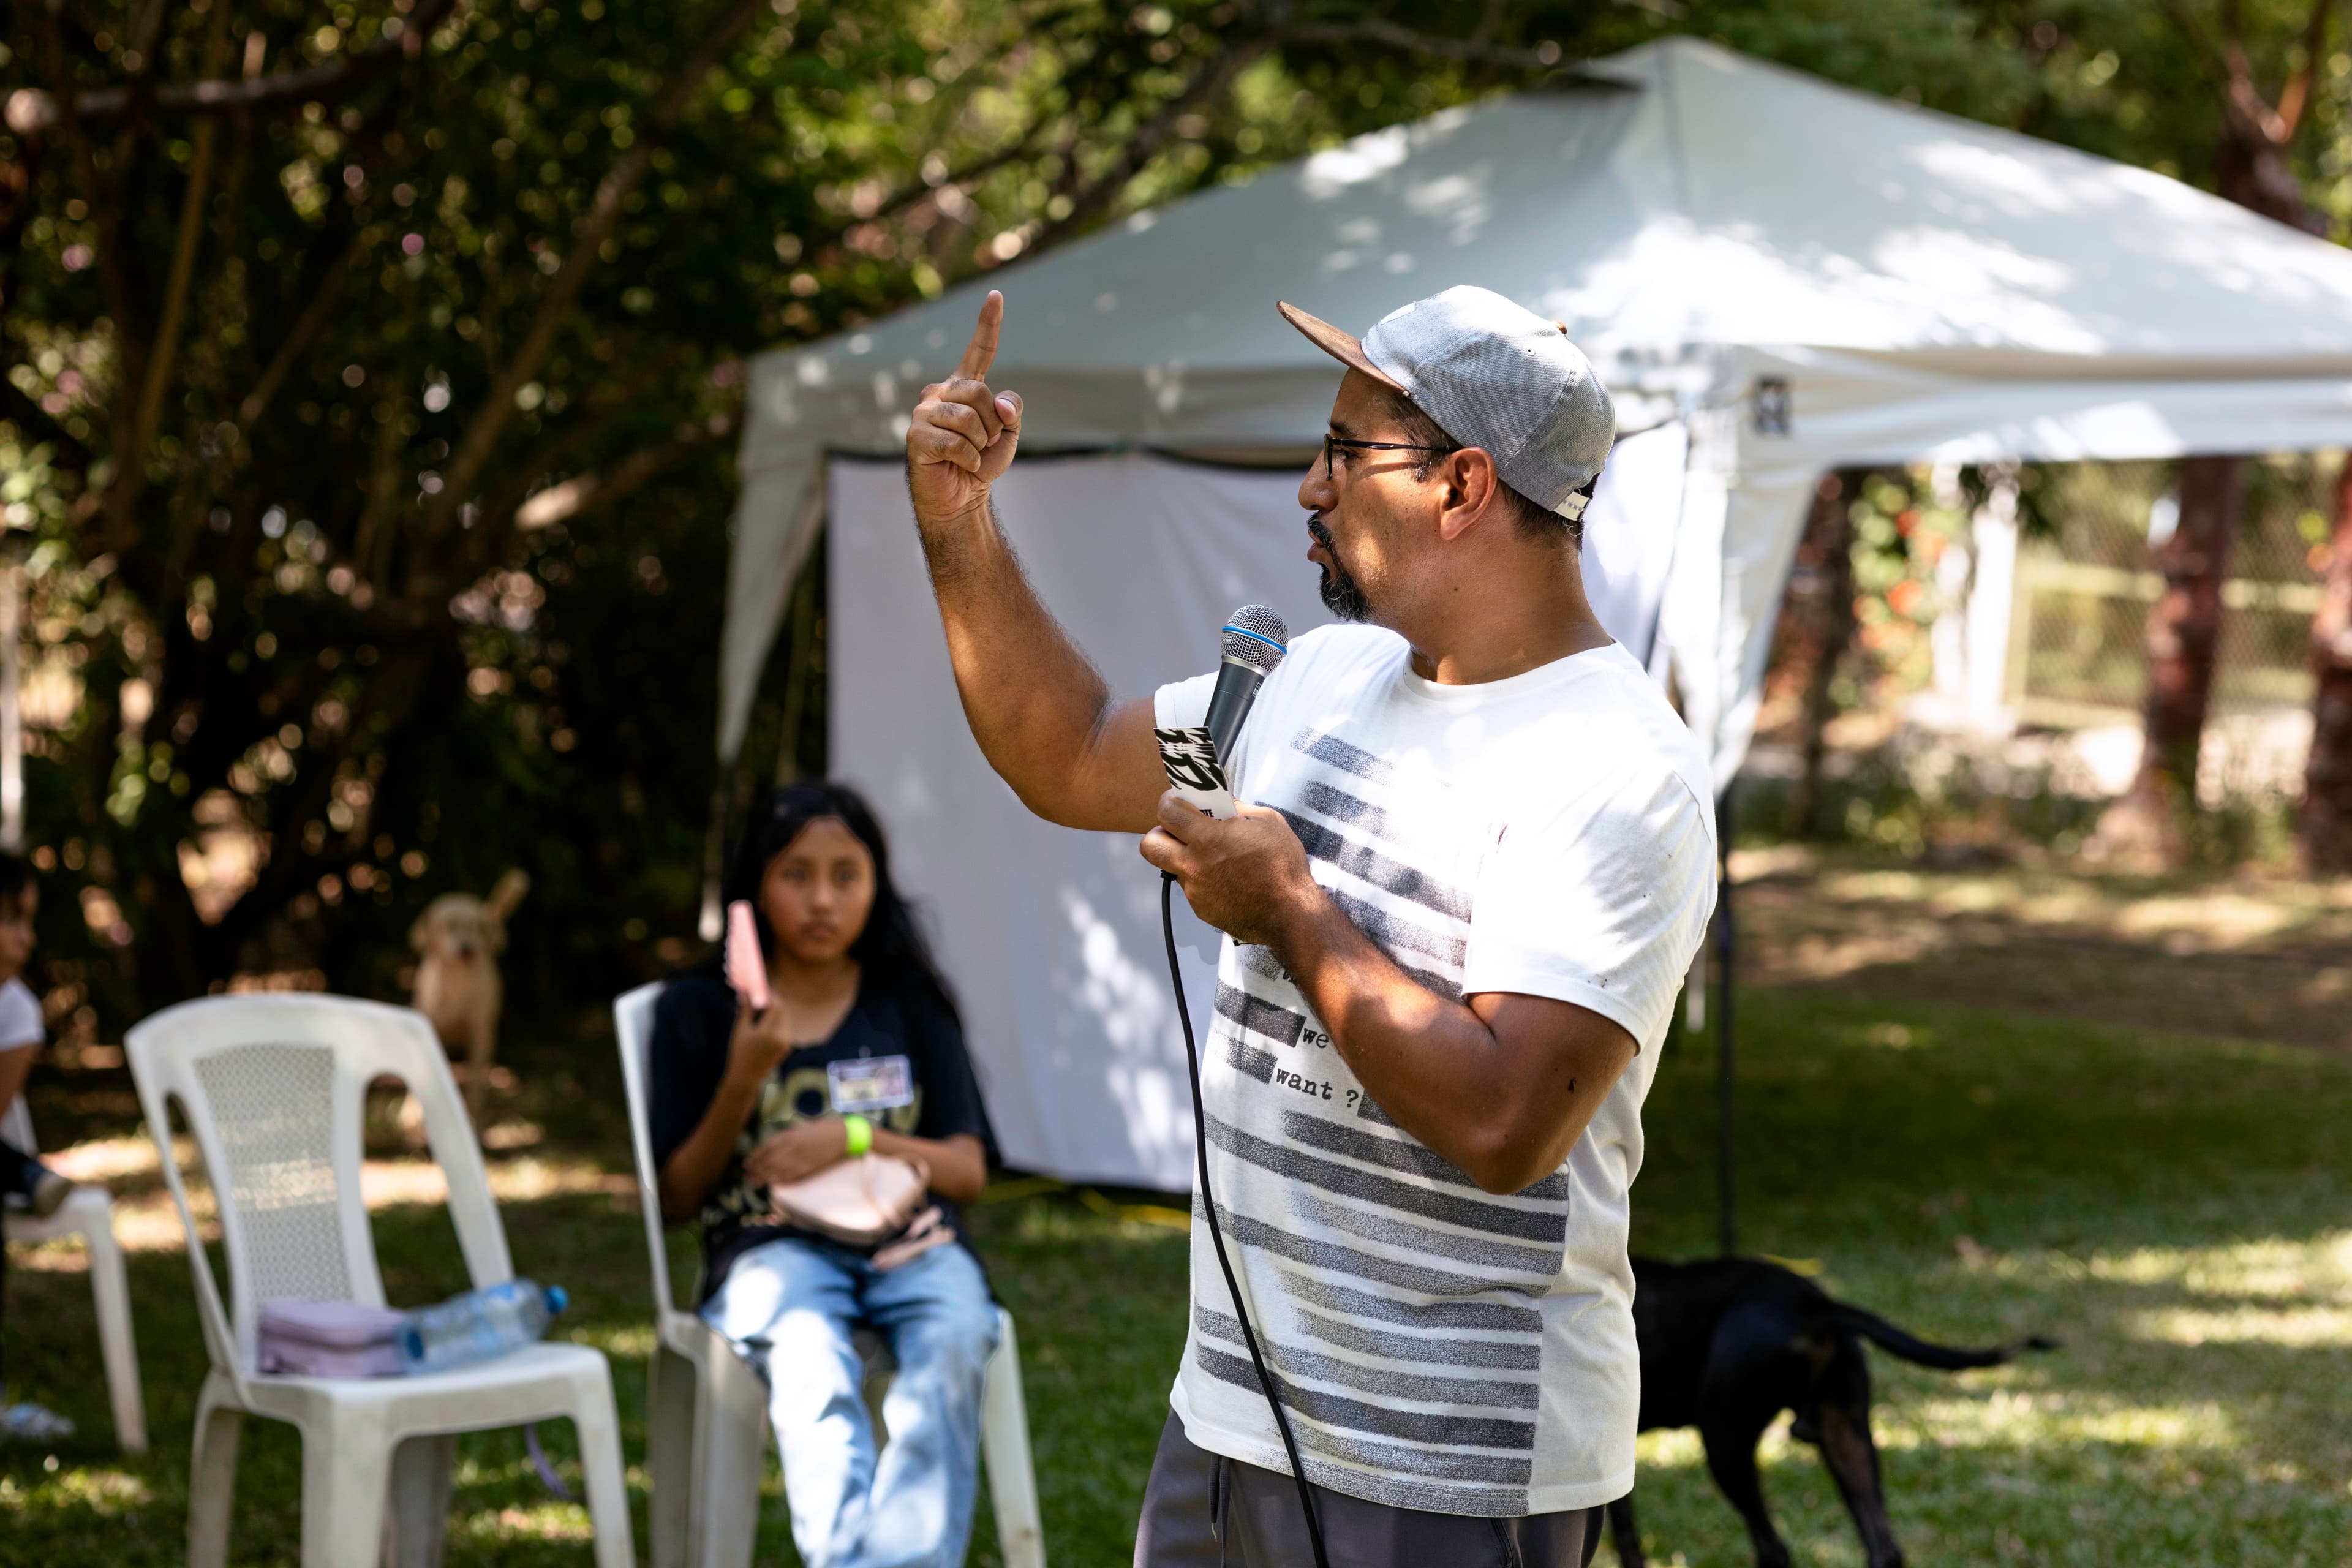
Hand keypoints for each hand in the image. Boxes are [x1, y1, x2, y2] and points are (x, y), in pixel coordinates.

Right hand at [725, 999, 796, 1087]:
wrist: (746, 1077)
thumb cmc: (739, 1052)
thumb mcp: (740, 1030)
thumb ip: (746, 1010)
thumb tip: (747, 991)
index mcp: (768, 1033)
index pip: (775, 1006)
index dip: (769, 995)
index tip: (761, 989)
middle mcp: (781, 1037)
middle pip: (783, 1010)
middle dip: (774, 1001)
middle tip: (762, 995)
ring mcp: (786, 1042)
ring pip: (785, 1018)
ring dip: (776, 1010)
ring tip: (762, 1008)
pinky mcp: (787, 1046)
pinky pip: (785, 1027)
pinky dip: (777, 1021)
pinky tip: (765, 1021)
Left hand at [744, 1118, 849, 1186]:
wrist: (842, 1136)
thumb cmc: (823, 1129)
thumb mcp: (801, 1128)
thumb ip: (787, 1136)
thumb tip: (775, 1145)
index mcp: (788, 1136)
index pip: (765, 1149)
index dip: (754, 1158)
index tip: (746, 1164)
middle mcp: (790, 1148)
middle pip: (768, 1161)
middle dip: (755, 1170)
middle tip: (746, 1177)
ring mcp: (798, 1159)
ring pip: (776, 1171)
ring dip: (763, 1177)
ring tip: (753, 1183)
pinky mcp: (807, 1168)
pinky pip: (789, 1176)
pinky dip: (778, 1180)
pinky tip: (771, 1183)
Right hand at [906, 290, 1023, 526]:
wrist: (960, 498)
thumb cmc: (981, 462)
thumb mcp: (1008, 432)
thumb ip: (1012, 409)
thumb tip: (1000, 404)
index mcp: (963, 387)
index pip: (979, 351)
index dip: (988, 323)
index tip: (996, 295)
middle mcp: (939, 392)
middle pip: (980, 392)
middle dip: (992, 424)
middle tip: (982, 443)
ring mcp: (924, 412)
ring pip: (969, 419)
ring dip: (980, 444)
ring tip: (969, 455)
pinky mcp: (915, 436)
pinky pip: (958, 443)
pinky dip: (970, 460)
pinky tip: (961, 466)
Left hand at [1139, 791, 1321, 947]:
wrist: (1290, 914)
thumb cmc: (1283, 867)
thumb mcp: (1266, 822)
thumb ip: (1237, 808)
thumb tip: (1220, 800)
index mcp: (1208, 838)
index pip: (1167, 811)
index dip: (1170, 801)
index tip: (1179, 800)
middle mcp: (1194, 865)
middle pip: (1149, 844)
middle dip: (1162, 832)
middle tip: (1182, 830)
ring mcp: (1195, 890)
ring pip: (1170, 867)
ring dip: (1183, 857)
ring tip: (1210, 856)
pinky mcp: (1201, 909)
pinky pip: (1190, 887)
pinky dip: (1202, 880)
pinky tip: (1225, 879)